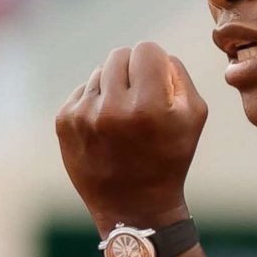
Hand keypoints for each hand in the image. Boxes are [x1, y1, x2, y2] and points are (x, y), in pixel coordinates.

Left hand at [56, 42, 207, 235]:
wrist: (133, 207)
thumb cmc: (169, 158)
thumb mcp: (193, 117)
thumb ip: (178, 74)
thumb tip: (156, 53)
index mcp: (148, 105)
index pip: (147, 49)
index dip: (156, 63)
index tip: (157, 82)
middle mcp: (113, 108)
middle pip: (120, 54)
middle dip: (133, 71)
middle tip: (140, 99)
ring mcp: (84, 115)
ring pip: (99, 71)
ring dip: (113, 86)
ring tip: (122, 117)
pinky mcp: (64, 122)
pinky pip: (82, 90)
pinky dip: (95, 102)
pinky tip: (105, 128)